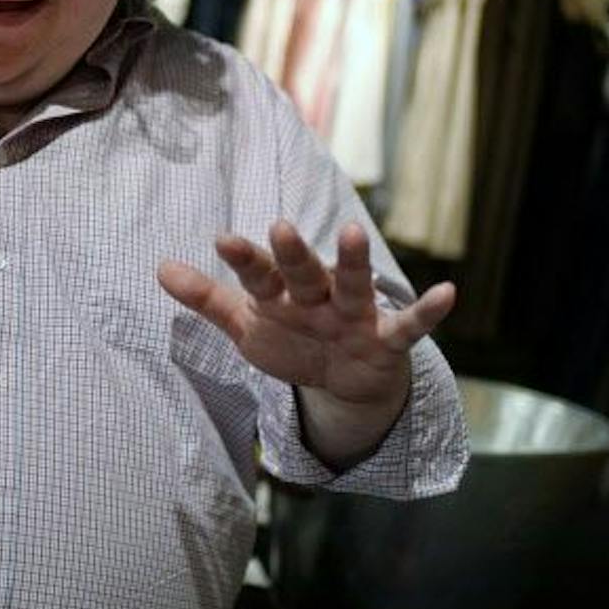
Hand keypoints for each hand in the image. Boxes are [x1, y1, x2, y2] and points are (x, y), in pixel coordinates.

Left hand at [155, 220, 454, 408]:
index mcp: (283, 296)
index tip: (221, 239)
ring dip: (352, 263)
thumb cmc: (296, 341)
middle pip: (303, 273)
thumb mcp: (248, 326)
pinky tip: (448, 292)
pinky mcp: (386, 339)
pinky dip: (427, 311)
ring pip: (352, 286)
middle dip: (293, 254)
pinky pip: (408, 327)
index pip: (260, 275)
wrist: (347, 382)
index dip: (243, 260)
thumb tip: (160, 268)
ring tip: (352, 233)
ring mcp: (355, 315)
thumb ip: (208, 300)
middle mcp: (319, 298)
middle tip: (280, 226)